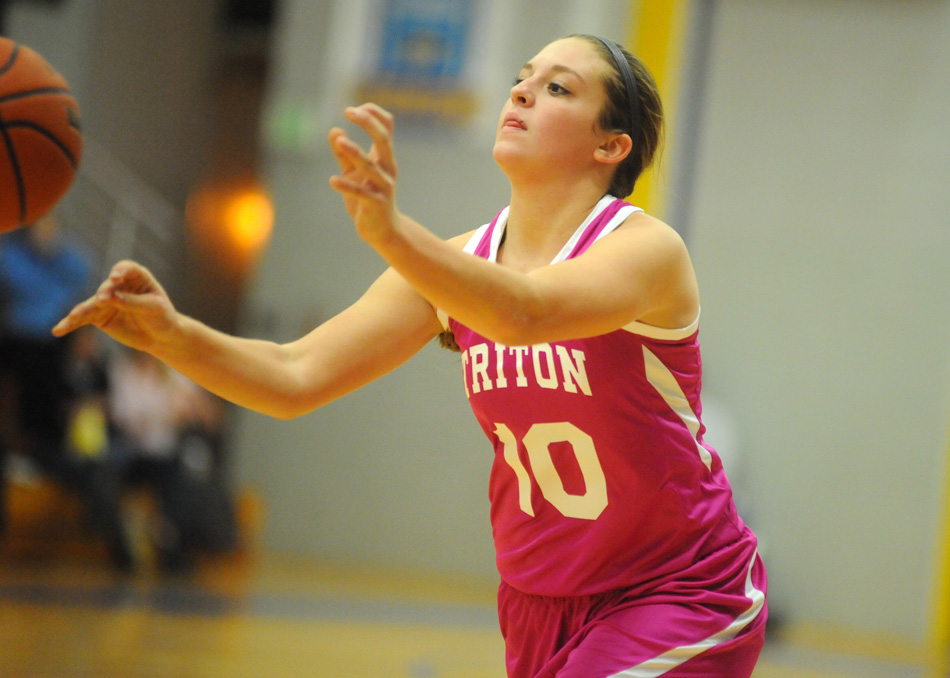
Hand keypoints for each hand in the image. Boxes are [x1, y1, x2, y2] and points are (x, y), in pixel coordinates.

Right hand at [52, 260, 178, 353]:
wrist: (160, 336)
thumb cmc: (162, 317)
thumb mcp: (154, 308)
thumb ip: (134, 302)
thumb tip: (112, 298)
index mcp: (136, 276)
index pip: (126, 268)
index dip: (120, 271)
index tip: (116, 277)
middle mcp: (118, 285)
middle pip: (107, 287)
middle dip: (105, 293)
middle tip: (103, 300)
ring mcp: (106, 300)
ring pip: (91, 304)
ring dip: (82, 311)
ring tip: (74, 317)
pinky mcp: (98, 316)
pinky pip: (82, 319)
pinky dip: (70, 324)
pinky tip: (58, 330)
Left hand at [327, 103, 399, 244]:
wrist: (382, 231)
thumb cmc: (368, 198)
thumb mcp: (353, 173)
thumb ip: (343, 154)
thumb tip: (334, 131)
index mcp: (384, 158)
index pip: (386, 127)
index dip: (373, 113)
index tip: (354, 109)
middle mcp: (387, 169)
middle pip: (383, 139)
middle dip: (368, 123)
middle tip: (348, 111)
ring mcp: (383, 187)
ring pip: (370, 166)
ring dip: (355, 152)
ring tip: (339, 141)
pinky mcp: (375, 204)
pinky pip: (361, 193)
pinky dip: (346, 186)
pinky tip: (332, 181)